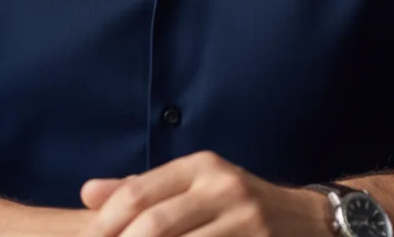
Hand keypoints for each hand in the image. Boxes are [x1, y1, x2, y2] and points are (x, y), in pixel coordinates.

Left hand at [79, 150, 327, 236]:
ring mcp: (245, 221)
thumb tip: (86, 192)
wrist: (307, 222)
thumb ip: (142, 189)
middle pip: (154, 226)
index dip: (106, 223)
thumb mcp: (195, 185)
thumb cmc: (235, 204)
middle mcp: (223, 188)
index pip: (139, 192)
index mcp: (202, 166)